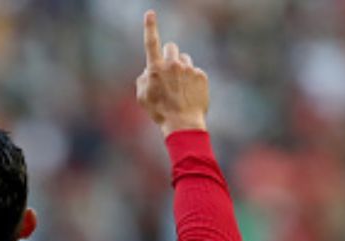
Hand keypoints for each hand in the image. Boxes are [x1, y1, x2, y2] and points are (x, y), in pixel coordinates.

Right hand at [136, 11, 207, 134]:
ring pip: (184, 59)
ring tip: (180, 87)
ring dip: (181, 68)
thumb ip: (143, 79)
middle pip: (171, 47)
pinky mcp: (201, 75)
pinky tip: (189, 94)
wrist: (183, 124)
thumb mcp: (142, 97)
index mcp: (155, 68)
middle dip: (170, 56)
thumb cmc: (160, 112)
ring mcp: (188, 69)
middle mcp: (172, 64)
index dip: (150, 26)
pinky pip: (195, 71)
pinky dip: (192, 80)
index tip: (150, 13)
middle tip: (169, 71)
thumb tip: (149, 71)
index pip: (151, 42)